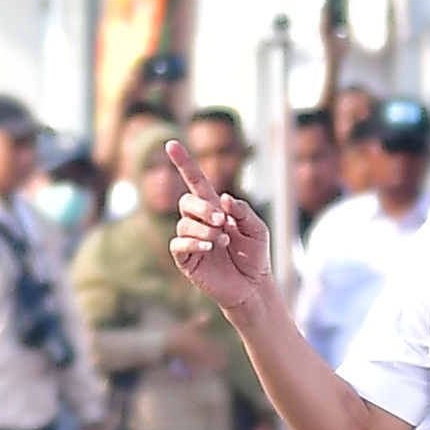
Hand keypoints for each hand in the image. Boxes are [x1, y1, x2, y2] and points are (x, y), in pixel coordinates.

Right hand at [164, 142, 273, 311]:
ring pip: (184, 223)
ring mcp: (191, 240)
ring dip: (204, 229)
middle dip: (202, 208)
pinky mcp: (186, 259)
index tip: (171, 144)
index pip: (195, 181)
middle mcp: (199, 221)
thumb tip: (222, 198)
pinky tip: (209, 247)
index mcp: (215, 208)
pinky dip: (193, 242)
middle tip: (222, 221)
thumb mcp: (257, 228)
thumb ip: (243, 211)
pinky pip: (178, 244)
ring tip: (222, 240)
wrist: (252, 286)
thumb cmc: (255, 255)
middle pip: (187, 201)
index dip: (184, 163)